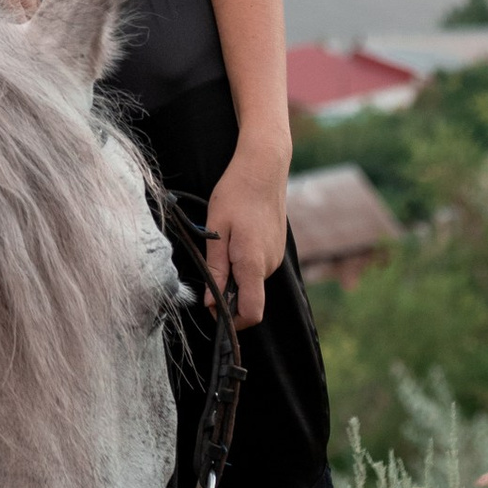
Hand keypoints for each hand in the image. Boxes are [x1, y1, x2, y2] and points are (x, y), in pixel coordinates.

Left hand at [201, 146, 284, 330]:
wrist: (263, 167)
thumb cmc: (236, 193)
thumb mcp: (216, 230)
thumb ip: (215, 269)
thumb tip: (212, 302)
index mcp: (253, 263)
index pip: (251, 312)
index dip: (232, 320)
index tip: (212, 309)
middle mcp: (270, 265)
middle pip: (249, 297)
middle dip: (228, 292)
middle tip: (210, 266)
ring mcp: (276, 257)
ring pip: (252, 281)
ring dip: (234, 274)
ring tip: (222, 244)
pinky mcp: (277, 248)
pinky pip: (258, 267)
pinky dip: (243, 262)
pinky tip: (235, 238)